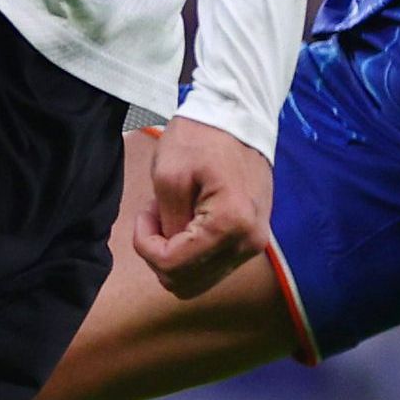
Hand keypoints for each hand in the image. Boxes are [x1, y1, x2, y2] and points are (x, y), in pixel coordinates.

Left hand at [127, 118, 276, 295]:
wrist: (239, 116)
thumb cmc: (202, 136)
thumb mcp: (169, 175)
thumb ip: (167, 223)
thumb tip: (170, 254)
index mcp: (231, 225)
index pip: (173, 267)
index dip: (146, 245)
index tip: (145, 212)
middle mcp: (249, 243)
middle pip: (186, 283)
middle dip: (160, 253)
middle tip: (157, 214)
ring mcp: (254, 244)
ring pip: (198, 280)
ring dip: (176, 254)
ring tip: (173, 213)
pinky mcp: (252, 239)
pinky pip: (213, 265)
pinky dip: (192, 251)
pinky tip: (188, 218)